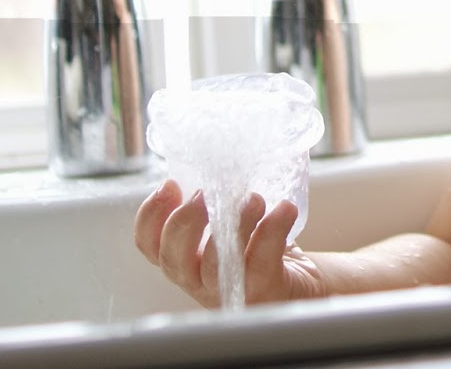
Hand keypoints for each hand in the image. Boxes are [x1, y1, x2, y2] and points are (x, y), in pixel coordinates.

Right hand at [133, 180, 326, 305]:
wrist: (301, 281)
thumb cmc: (260, 248)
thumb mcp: (228, 224)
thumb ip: (214, 202)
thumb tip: (213, 159)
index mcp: (185, 260)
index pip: (149, 245)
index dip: (151, 215)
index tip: (170, 185)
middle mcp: (199, 280)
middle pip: (173, 259)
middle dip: (185, 221)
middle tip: (205, 193)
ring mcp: (229, 290)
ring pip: (217, 264)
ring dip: (234, 225)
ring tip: (253, 198)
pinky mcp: (263, 290)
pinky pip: (261, 263)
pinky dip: (272, 231)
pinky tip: (284, 209)